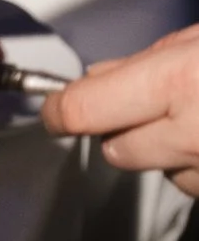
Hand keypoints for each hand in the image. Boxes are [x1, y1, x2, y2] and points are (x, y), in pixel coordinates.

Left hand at [41, 22, 198, 191]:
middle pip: (116, 150)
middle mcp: (189, 136)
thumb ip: (148, 59)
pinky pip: (189, 181)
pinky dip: (193, 162)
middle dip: (121, 128)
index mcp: (180, 82)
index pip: (85, 111)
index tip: (55, 106)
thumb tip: (99, 78)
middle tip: (151, 101)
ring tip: (198, 116)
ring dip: (163, 149)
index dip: (62, 109)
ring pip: (155, 170)